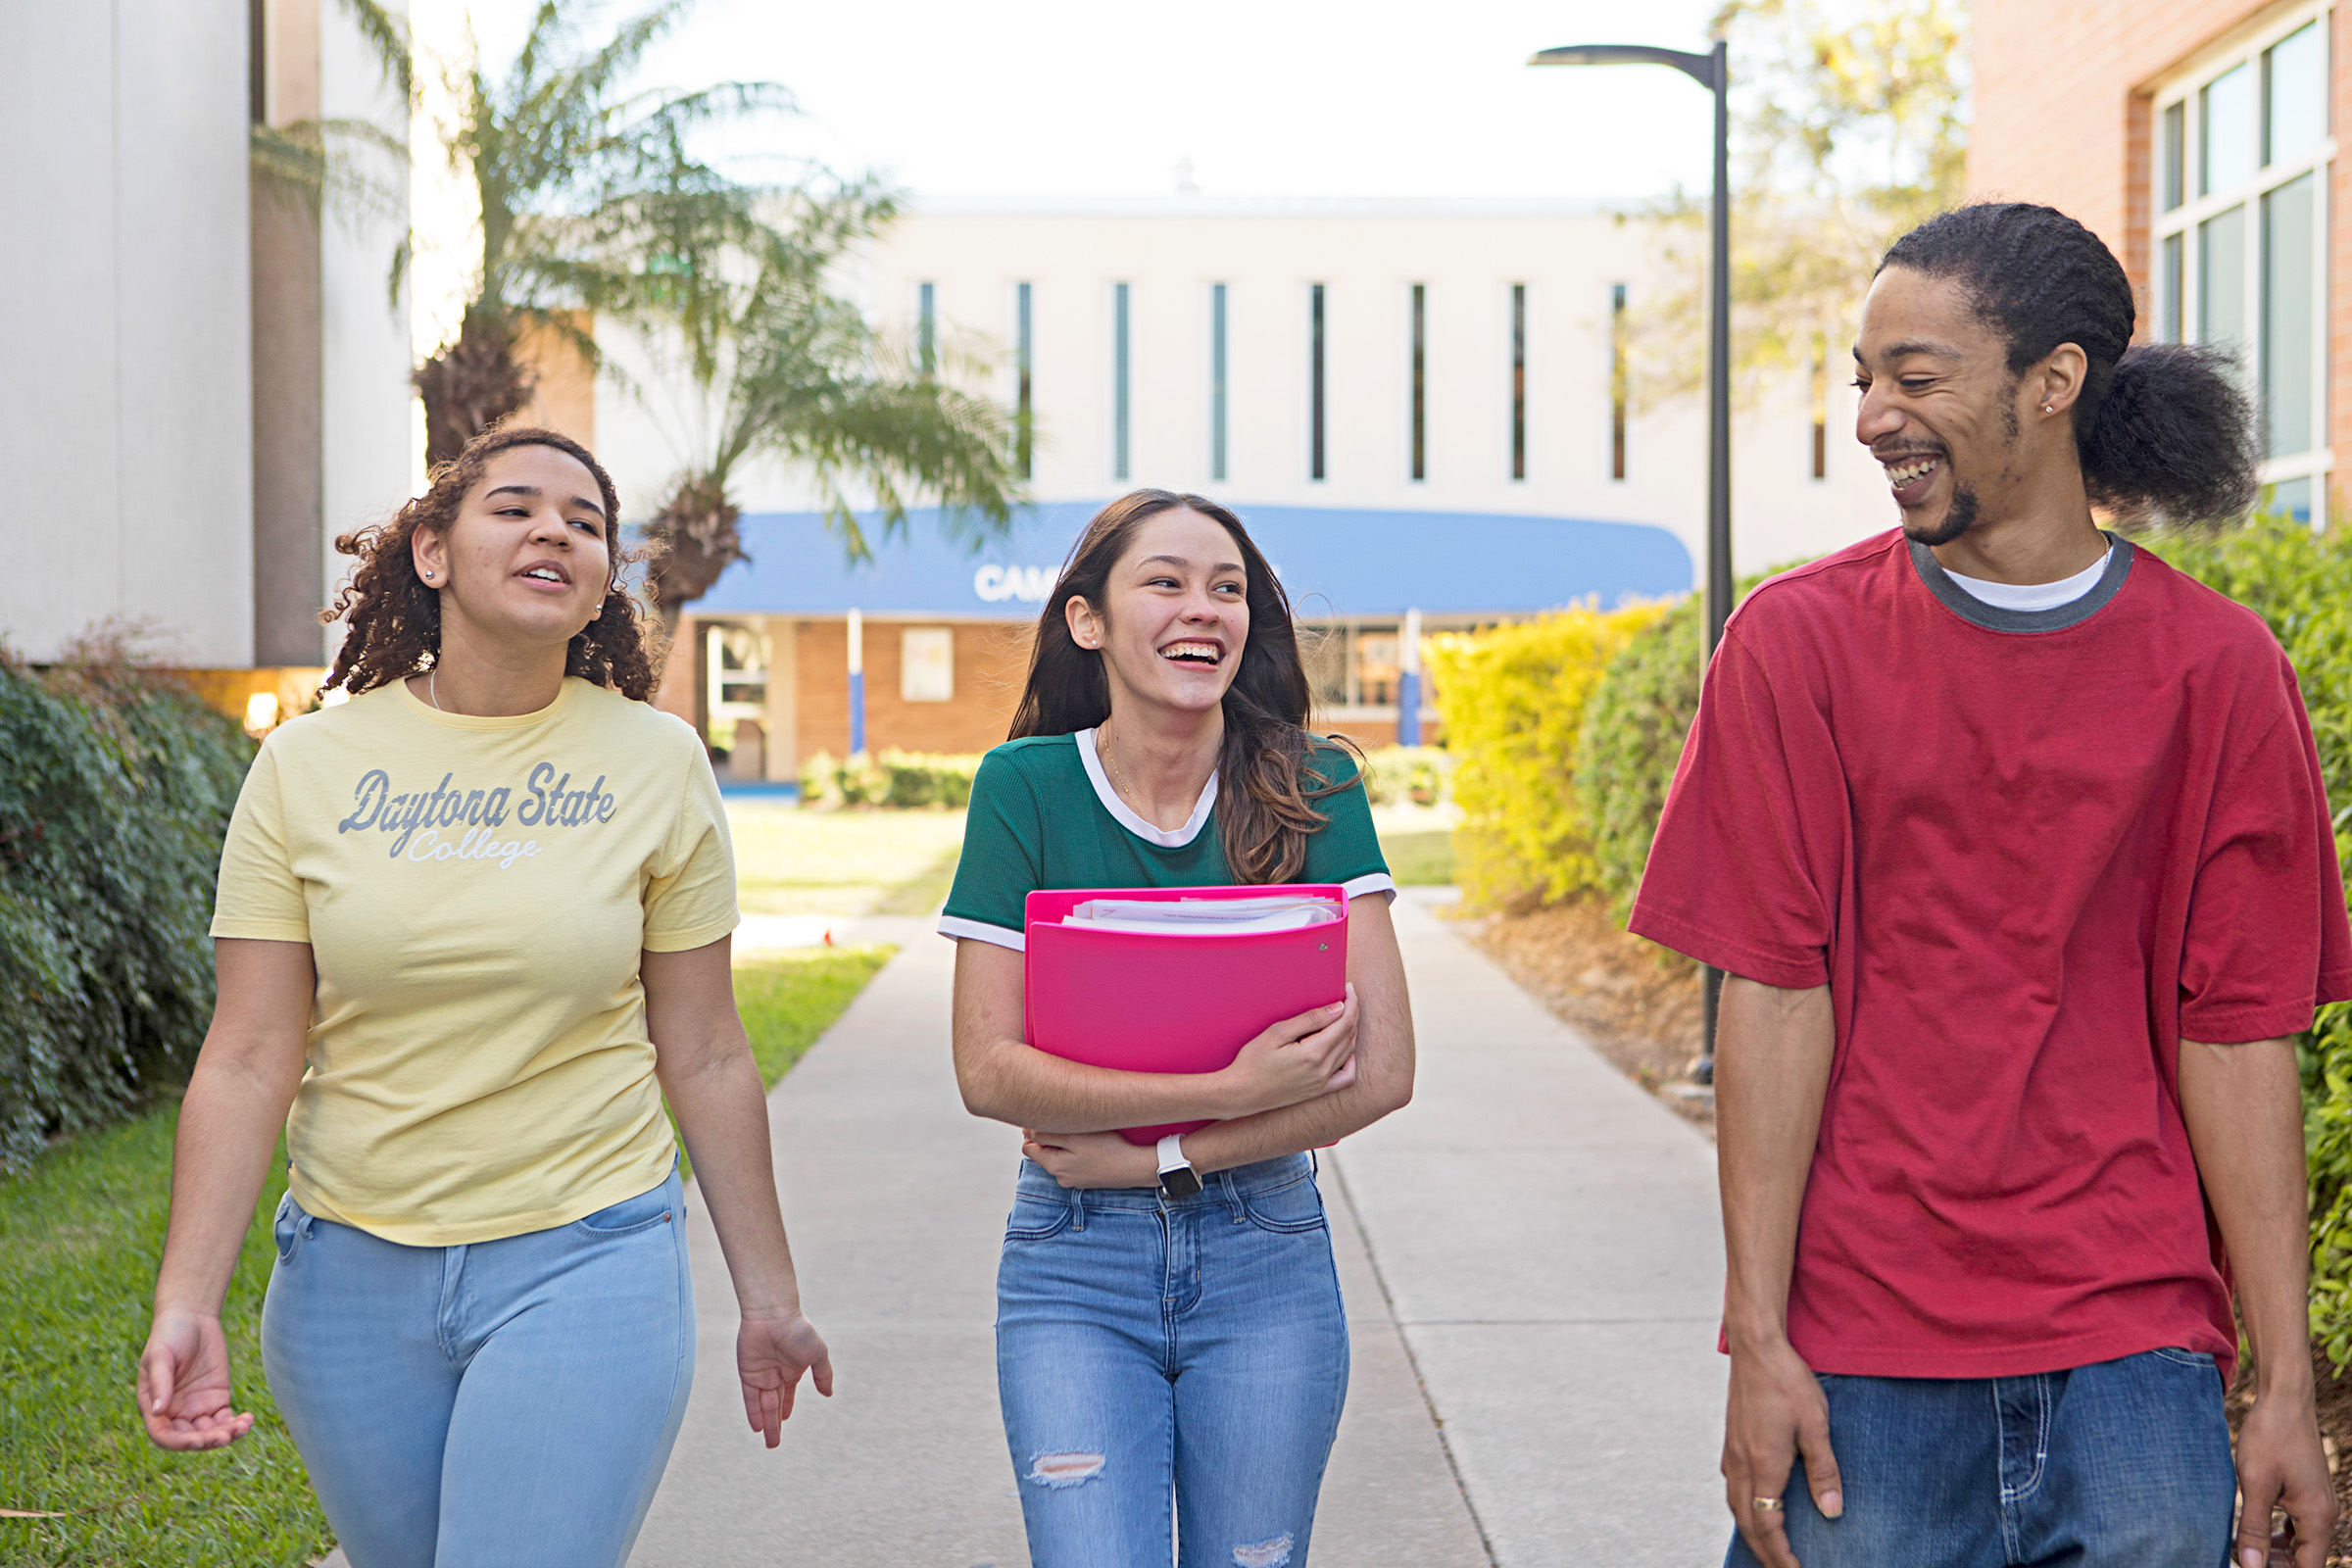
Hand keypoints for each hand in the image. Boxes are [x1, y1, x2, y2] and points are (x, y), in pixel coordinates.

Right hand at [137, 1309, 255, 1450]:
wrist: (192, 1318)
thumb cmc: (168, 1336)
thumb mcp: (160, 1357)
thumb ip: (160, 1384)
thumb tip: (158, 1412)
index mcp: (155, 1407)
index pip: (165, 1436)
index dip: (180, 1443)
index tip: (198, 1441)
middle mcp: (175, 1413)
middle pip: (190, 1438)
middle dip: (208, 1441)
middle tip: (226, 1436)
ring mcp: (197, 1407)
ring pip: (210, 1432)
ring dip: (226, 1435)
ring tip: (243, 1427)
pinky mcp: (217, 1399)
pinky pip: (225, 1419)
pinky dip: (236, 1424)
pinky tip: (248, 1420)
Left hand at [737, 1308, 832, 1447]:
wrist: (773, 1316)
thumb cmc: (798, 1331)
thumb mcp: (818, 1354)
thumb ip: (823, 1374)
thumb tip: (828, 1394)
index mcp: (793, 1370)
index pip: (788, 1395)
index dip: (786, 1408)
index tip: (784, 1420)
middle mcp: (776, 1375)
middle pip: (775, 1404)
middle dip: (775, 1424)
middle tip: (774, 1443)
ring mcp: (762, 1375)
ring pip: (763, 1405)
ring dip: (766, 1424)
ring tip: (770, 1442)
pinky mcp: (748, 1373)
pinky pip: (750, 1397)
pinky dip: (753, 1412)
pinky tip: (757, 1427)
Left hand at [1023, 1128, 1158, 1188]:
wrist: (1137, 1166)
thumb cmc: (1108, 1148)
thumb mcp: (1074, 1136)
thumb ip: (1046, 1134)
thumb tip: (1026, 1132)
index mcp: (1054, 1167)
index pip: (1029, 1147)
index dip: (1035, 1131)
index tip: (1050, 1119)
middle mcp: (1061, 1178)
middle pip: (1045, 1152)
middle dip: (1052, 1138)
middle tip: (1071, 1125)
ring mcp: (1075, 1180)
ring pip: (1061, 1156)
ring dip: (1067, 1144)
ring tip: (1085, 1134)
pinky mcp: (1088, 1179)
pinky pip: (1075, 1162)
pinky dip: (1079, 1153)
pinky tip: (1094, 1146)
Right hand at [1216, 985, 1358, 1116]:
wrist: (1241, 1093)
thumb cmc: (1253, 1060)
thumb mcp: (1277, 1033)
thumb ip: (1309, 1020)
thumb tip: (1338, 1008)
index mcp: (1314, 1053)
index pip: (1344, 1023)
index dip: (1351, 1003)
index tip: (1349, 988)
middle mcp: (1323, 1070)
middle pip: (1349, 1036)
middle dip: (1352, 1014)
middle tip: (1348, 997)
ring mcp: (1322, 1083)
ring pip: (1349, 1052)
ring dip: (1351, 1032)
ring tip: (1344, 1016)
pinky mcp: (1318, 1091)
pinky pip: (1346, 1077)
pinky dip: (1351, 1060)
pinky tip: (1344, 1049)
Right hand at [1723, 1335, 1842, 1567]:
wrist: (1755, 1347)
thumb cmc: (1788, 1381)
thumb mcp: (1816, 1425)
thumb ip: (1824, 1471)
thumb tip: (1832, 1511)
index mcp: (1764, 1465)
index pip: (1768, 1525)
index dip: (1782, 1556)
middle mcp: (1741, 1464)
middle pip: (1747, 1523)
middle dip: (1765, 1554)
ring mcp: (1732, 1452)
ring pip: (1736, 1507)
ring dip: (1752, 1533)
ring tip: (1768, 1549)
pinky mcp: (1731, 1441)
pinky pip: (1733, 1488)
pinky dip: (1743, 1510)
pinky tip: (1754, 1506)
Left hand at [2234, 1387, 2334, 1567]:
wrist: (2284, 1400)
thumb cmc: (2269, 1437)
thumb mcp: (2256, 1483)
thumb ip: (2254, 1528)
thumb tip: (2250, 1565)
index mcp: (2318, 1518)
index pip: (2307, 1567)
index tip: (2250, 1566)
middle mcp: (2325, 1515)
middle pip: (2304, 1560)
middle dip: (2274, 1563)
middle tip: (2238, 1555)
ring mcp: (2319, 1505)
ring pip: (2301, 1545)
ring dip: (2274, 1551)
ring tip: (2240, 1546)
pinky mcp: (2308, 1495)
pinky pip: (2298, 1527)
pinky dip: (2278, 1535)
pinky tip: (2254, 1531)